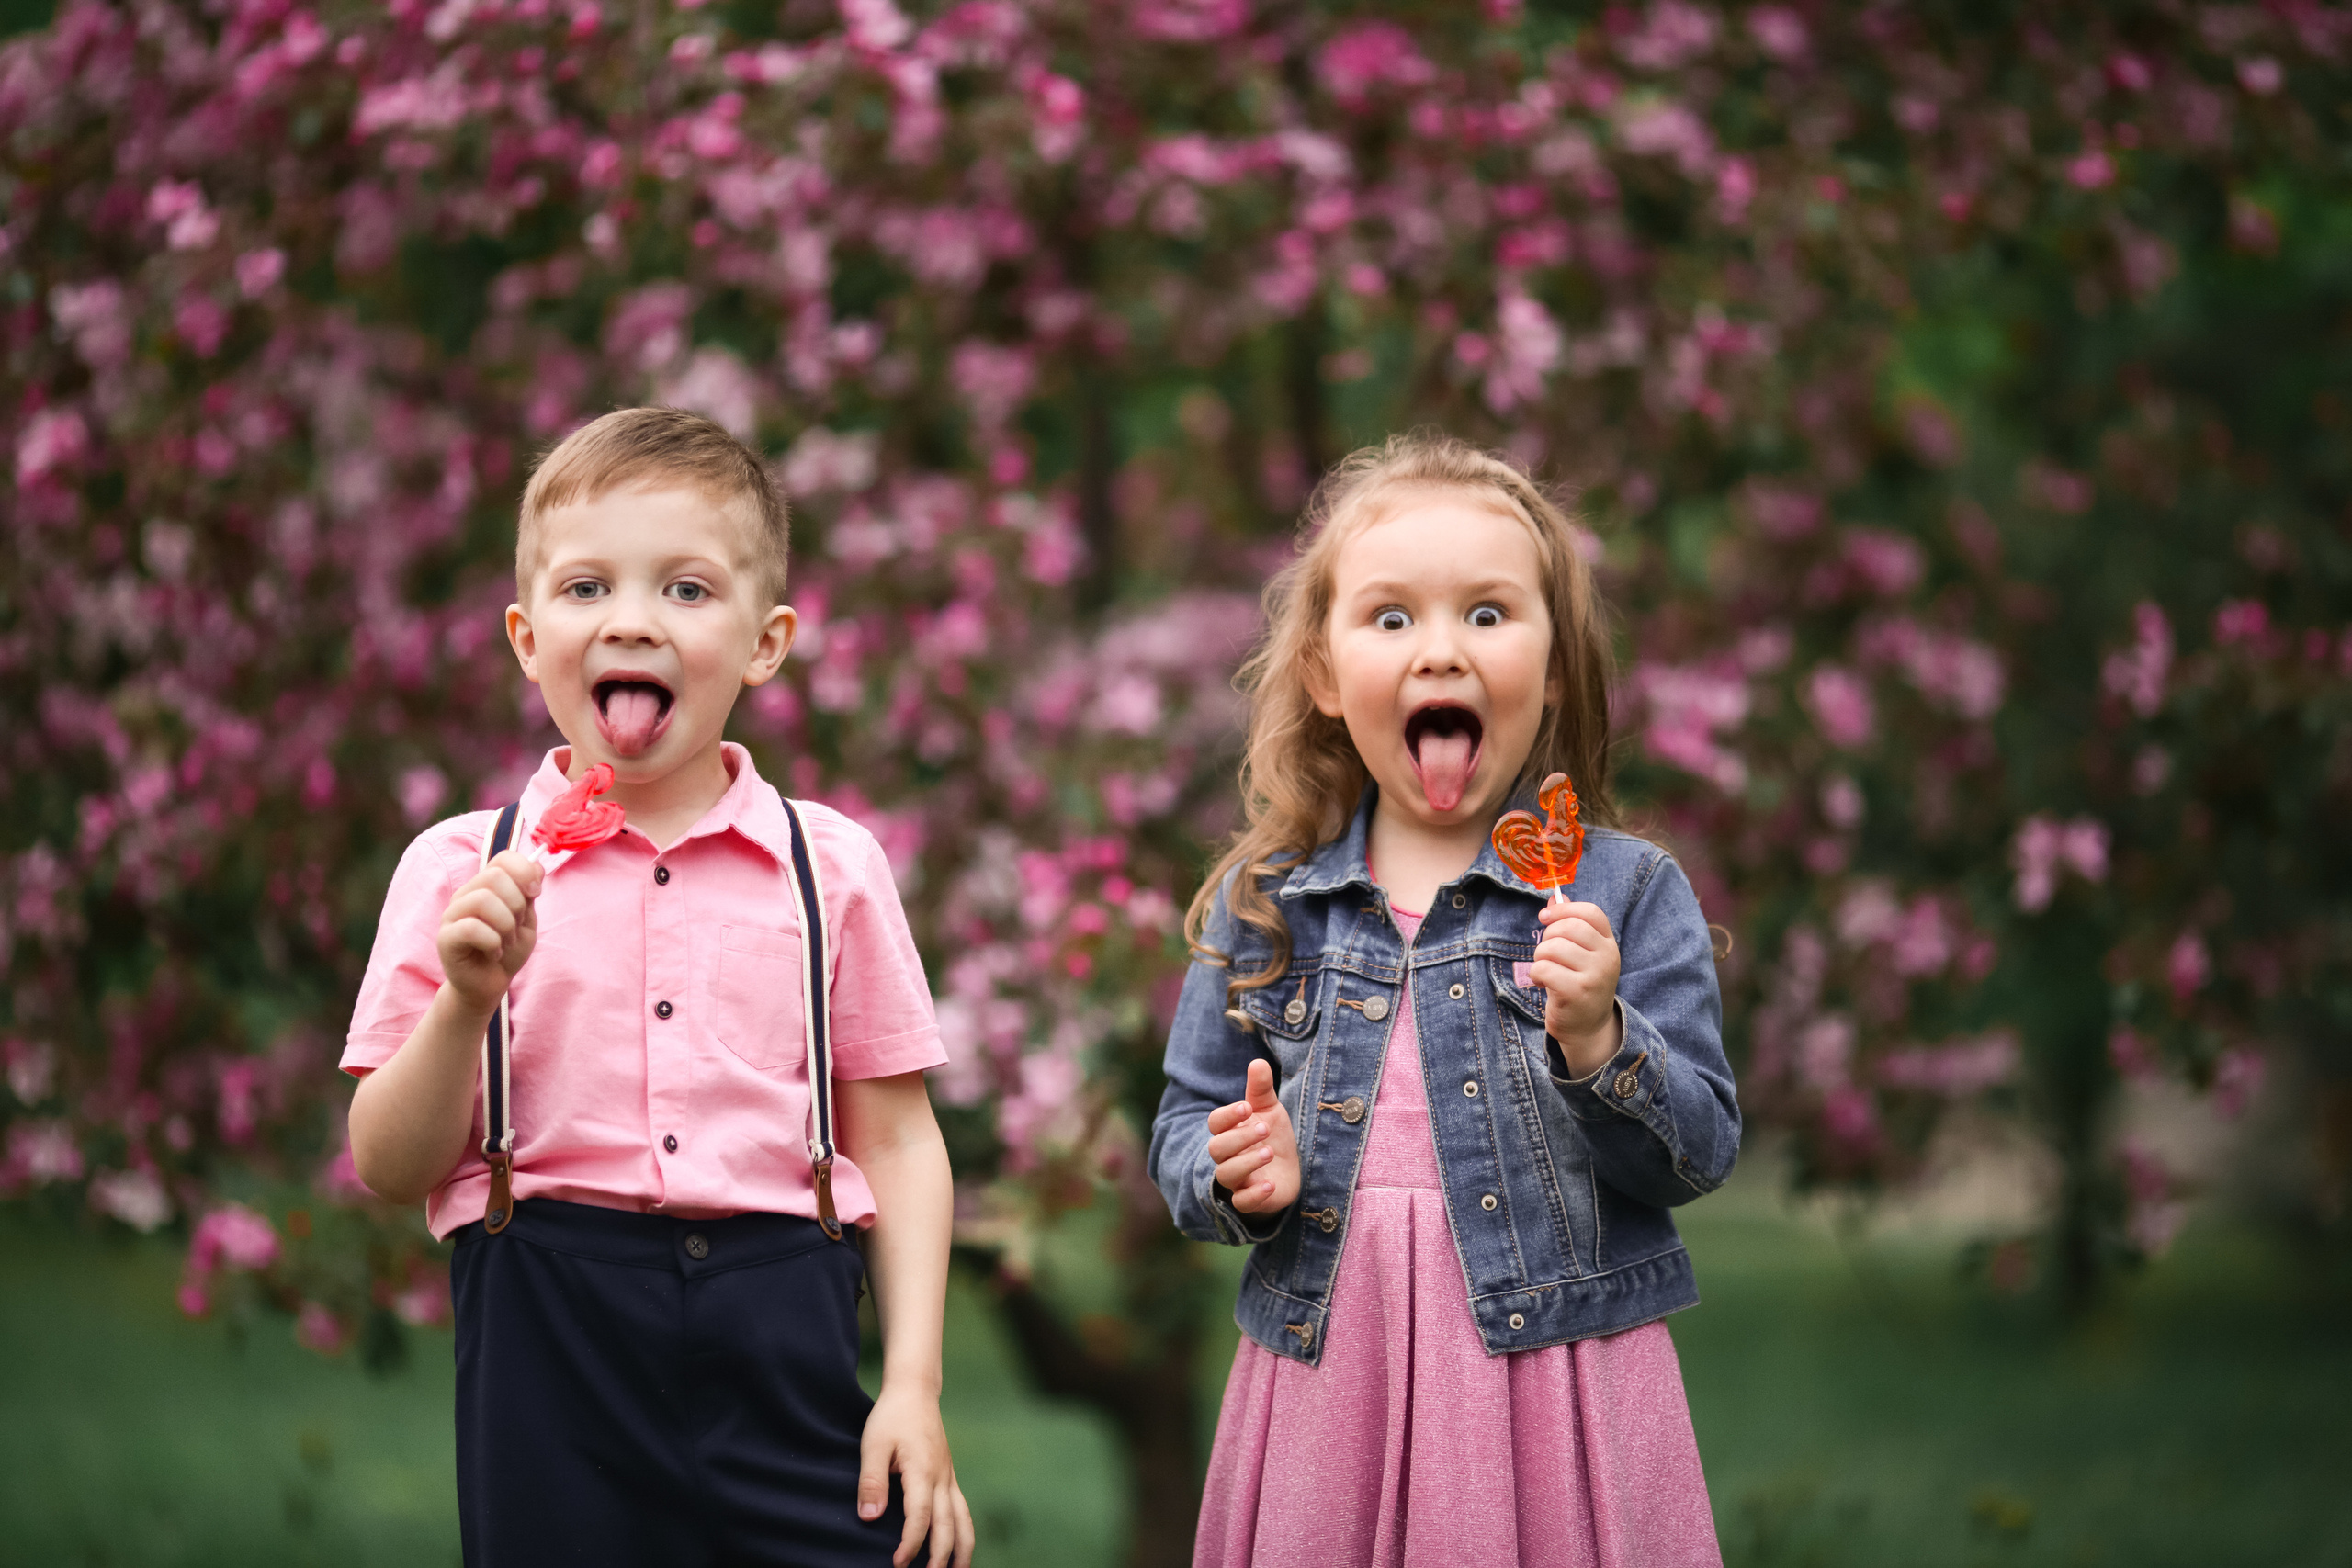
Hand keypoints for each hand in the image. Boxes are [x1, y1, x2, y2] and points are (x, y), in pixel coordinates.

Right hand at [434, 850, 542, 1016]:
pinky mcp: (446, 938)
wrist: (489, 985)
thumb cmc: (507, 950)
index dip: (524, 872)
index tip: (535, 893)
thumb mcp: (526, 920)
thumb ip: (529, 893)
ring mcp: (452, 915)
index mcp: (486, 886)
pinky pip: (472, 928)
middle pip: (494, 876)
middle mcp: (466, 894)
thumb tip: (538, 865)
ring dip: (505, 925)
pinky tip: (493, 952)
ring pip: (483, 900)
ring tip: (505, 942)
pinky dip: (493, 942)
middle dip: (516, 904)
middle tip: (515, 927)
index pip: (504, 858)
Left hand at [858, 1382, 974, 1567]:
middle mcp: (941, 1477)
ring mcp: (949, 1477)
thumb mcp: (873, 1444)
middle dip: (940, 1557)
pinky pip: (963, 1510)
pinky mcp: (949, 1476)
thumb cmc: (892, 1416)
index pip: (920, 1517)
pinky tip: (959, 1546)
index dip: (911, 1544)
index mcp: (923, 1471)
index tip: (897, 1563)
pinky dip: (964, 1532)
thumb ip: (871, 1481)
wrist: (915, 1391)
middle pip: (948, 1525)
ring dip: (962, 1549)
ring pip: (963, 1520)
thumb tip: (870, 1518)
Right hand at [1205, 1058, 1299, 1214]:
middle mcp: (1228, 1156)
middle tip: (1265, 1128)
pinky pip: (1242, 1203)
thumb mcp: (1270, 1110)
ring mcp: (1237, 1180)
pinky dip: (1254, 1195)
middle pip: (1216, 1148)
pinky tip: (1271, 1185)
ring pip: (1226, 1175)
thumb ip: (1261, 1089)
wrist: (1288, 1171)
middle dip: (1239, 1138)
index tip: (1247, 1107)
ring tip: (1269, 1152)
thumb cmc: (1272, 1137)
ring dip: (1246, 1163)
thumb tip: (1257, 1062)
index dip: (1228, 1115)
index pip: (1215, 1123)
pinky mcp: (1249, 1201)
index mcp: (1229, 1131)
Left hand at [1532, 896, 1622, 1079]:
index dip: (1564, 909)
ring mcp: (1595, 975)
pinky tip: (1544, 984)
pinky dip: (1536, 975)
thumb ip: (1571, 925)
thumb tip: (1556, 897)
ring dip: (1539, 959)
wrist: (1588, 1028)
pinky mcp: (1577, 993)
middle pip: (1567, 927)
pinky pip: (1544, 969)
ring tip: (1546, 972)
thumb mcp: (1582, 954)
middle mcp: (1607, 957)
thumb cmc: (1579, 984)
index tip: (1545, 917)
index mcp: (1608, 943)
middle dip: (1546, 938)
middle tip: (1546, 955)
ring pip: (1552, 948)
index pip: (1591, 912)